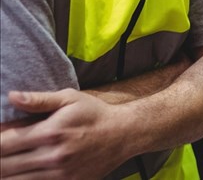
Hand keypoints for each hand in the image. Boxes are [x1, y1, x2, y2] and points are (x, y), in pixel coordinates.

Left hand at [0, 89, 131, 178]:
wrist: (125, 134)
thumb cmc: (95, 114)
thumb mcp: (70, 98)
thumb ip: (40, 99)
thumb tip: (12, 96)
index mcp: (49, 132)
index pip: (2, 144)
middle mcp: (52, 156)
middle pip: (4, 166)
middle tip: (1, 151)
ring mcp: (59, 175)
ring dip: (7, 172)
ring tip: (9, 162)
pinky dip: (23, 179)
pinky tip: (23, 172)